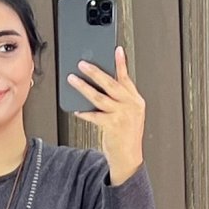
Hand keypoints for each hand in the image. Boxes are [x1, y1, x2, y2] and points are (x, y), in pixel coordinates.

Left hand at [67, 44, 145, 183]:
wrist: (128, 158)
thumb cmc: (126, 137)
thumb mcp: (130, 115)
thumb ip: (121, 100)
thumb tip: (102, 86)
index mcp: (136, 101)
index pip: (126, 78)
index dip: (121, 63)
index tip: (116, 49)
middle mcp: (130, 106)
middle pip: (110, 83)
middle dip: (95, 72)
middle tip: (82, 64)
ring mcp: (122, 115)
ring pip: (99, 97)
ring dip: (84, 87)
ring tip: (73, 79)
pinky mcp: (113, 126)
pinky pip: (95, 115)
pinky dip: (85, 112)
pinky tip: (77, 109)